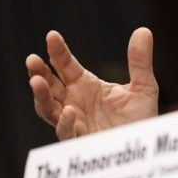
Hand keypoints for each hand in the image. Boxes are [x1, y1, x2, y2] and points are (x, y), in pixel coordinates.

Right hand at [26, 27, 158, 139]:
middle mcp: (74, 102)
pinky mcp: (80, 142)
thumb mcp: (144, 86)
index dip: (58, 52)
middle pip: (49, 86)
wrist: (146, 147)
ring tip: (37, 81)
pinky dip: (66, 123)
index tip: (51, 35)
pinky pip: (67, 133)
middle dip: (39, 73)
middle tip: (32, 60)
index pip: (66, 66)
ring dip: (41, 96)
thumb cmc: (140, 119)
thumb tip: (143, 30)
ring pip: (49, 109)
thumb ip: (140, 61)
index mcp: (86, 86)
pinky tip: (69, 111)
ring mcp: (75, 122)